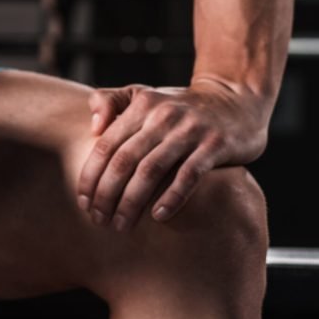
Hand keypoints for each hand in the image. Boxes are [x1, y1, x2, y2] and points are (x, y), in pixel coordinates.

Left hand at [76, 78, 269, 231]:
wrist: (236, 100)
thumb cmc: (180, 106)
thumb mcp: (144, 94)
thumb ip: (110, 101)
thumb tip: (93, 126)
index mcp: (141, 106)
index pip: (106, 144)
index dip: (90, 175)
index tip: (82, 201)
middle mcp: (162, 116)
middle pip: (124, 160)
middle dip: (106, 194)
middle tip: (98, 219)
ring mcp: (190, 130)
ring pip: (151, 170)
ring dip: (132, 201)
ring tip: (121, 224)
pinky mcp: (216, 145)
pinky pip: (189, 175)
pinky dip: (171, 197)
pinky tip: (157, 217)